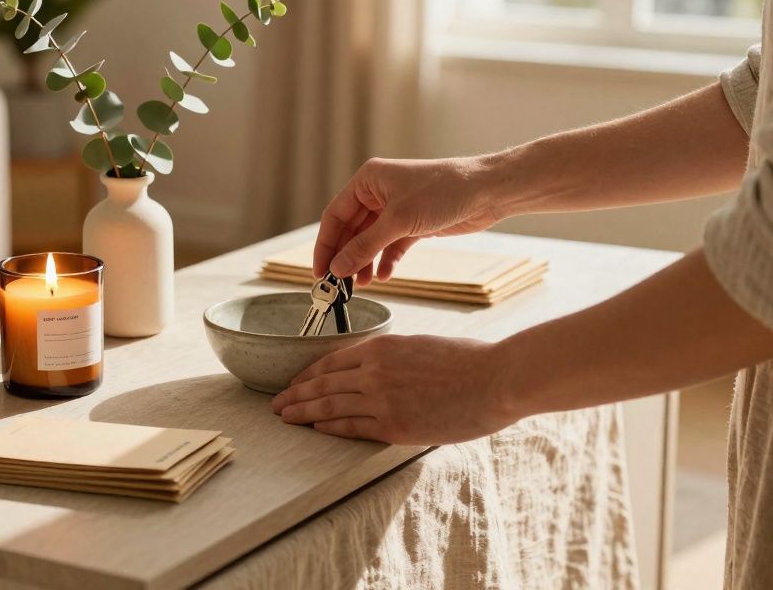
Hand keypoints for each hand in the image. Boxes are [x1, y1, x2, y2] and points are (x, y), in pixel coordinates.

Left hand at [270, 334, 521, 444]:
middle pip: (323, 383)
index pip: (332, 360)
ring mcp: (382, 399)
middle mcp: (374, 370)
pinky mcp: (394, 425)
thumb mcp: (422, 346)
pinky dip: (329, 427)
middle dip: (296, 394)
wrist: (496, 379)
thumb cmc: (469, 360)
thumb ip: (395, 357)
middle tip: (276, 404)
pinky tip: (315, 428)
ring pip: (330, 405)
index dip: (309, 373)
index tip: (296, 382)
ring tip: (285, 417)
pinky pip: (351, 427)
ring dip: (303, 412)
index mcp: (382, 346)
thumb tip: (377, 368)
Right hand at [313, 156, 508, 282]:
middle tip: (338, 285)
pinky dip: (385, 260)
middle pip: (351, 230)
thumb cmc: (443, 191)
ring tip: (361, 285)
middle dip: (345, 257)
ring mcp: (396, 209)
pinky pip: (390, 246)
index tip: (320, 272)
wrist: (486, 191)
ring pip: (370, 240)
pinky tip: (383, 276)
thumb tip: (338, 268)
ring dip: (364, 262)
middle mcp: (378, 193)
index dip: (325, 245)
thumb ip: (365, 246)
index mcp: (368, 180)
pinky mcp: (413, 223)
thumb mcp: (398, 221)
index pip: (335, 216)